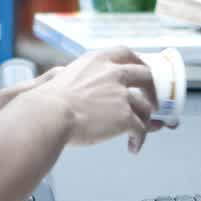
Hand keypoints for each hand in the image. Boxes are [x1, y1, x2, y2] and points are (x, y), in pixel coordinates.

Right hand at [31, 46, 158, 151]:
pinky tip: (133, 147)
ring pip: (145, 107)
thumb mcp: (64, 77)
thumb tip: (85, 90)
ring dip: (145, 121)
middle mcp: (113, 73)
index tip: (142, 70)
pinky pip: (140, 129)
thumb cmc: (48, 102)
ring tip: (137, 133)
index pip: (126, 53)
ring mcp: (121, 94)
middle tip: (151, 102)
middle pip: (145, 76)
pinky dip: (139, 139)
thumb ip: (82, 79)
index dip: (138, 62)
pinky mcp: (125, 116)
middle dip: (151, 90)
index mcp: (97, 59)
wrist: (48, 115)